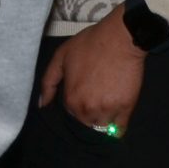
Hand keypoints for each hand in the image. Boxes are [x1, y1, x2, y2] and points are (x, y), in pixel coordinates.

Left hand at [39, 6, 147, 134]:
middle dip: (87, 118)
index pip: (69, 117)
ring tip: (104, 109)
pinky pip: (120, 129)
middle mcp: (87, 110)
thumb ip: (48, 82)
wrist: (120, 38)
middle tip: (93, 104)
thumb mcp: (61, 57)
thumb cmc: (89, 44)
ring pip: (101, 129)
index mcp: (71, 100)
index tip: (80, 101)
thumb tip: (42, 105)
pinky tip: (115, 121)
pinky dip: (116, 129)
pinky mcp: (126, 108)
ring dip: (101, 123)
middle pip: (85, 125)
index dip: (74, 110)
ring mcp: (107, 110)